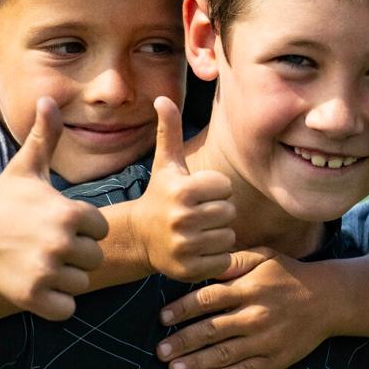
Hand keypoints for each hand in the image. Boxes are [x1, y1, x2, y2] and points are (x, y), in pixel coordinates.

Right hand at [0, 98, 107, 320]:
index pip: (100, 228)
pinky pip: (67, 308)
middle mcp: (62, 241)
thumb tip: (49, 97)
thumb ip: (45, 137)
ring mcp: (48, 271)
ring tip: (35, 264)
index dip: (81, 230)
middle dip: (74, 257)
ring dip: (63, 280)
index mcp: (69, 212)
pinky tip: (33, 285)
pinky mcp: (35, 298)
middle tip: (43, 248)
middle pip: (94, 258)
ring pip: (81, 283)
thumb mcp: (24, 170)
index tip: (55, 226)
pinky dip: (54, 303)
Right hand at [131, 97, 234, 281]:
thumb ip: (170, 130)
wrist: (140, 237)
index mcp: (182, 190)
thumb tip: (162, 99)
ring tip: (198, 231)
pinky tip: (199, 249)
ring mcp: (186, 245)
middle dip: (217, 212)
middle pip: (229, 212)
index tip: (197, 193)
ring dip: (218, 234)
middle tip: (197, 214)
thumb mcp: (166, 163)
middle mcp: (183, 218)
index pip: (225, 187)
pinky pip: (224, 260)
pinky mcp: (190, 269)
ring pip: (228, 236)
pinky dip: (217, 256)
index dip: (215, 189)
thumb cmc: (160, 194)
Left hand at [155, 247, 334, 368]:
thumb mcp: (264, 258)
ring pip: (225, 354)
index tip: (163, 318)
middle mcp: (255, 315)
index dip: (182, 309)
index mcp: (249, 289)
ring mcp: (266, 340)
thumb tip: (204, 263)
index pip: (208, 299)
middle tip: (160, 351)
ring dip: (197, 363)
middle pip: (211, 330)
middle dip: (182, 341)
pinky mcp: (277, 359)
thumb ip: (234, 261)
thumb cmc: (289, 275)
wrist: (329, 299)